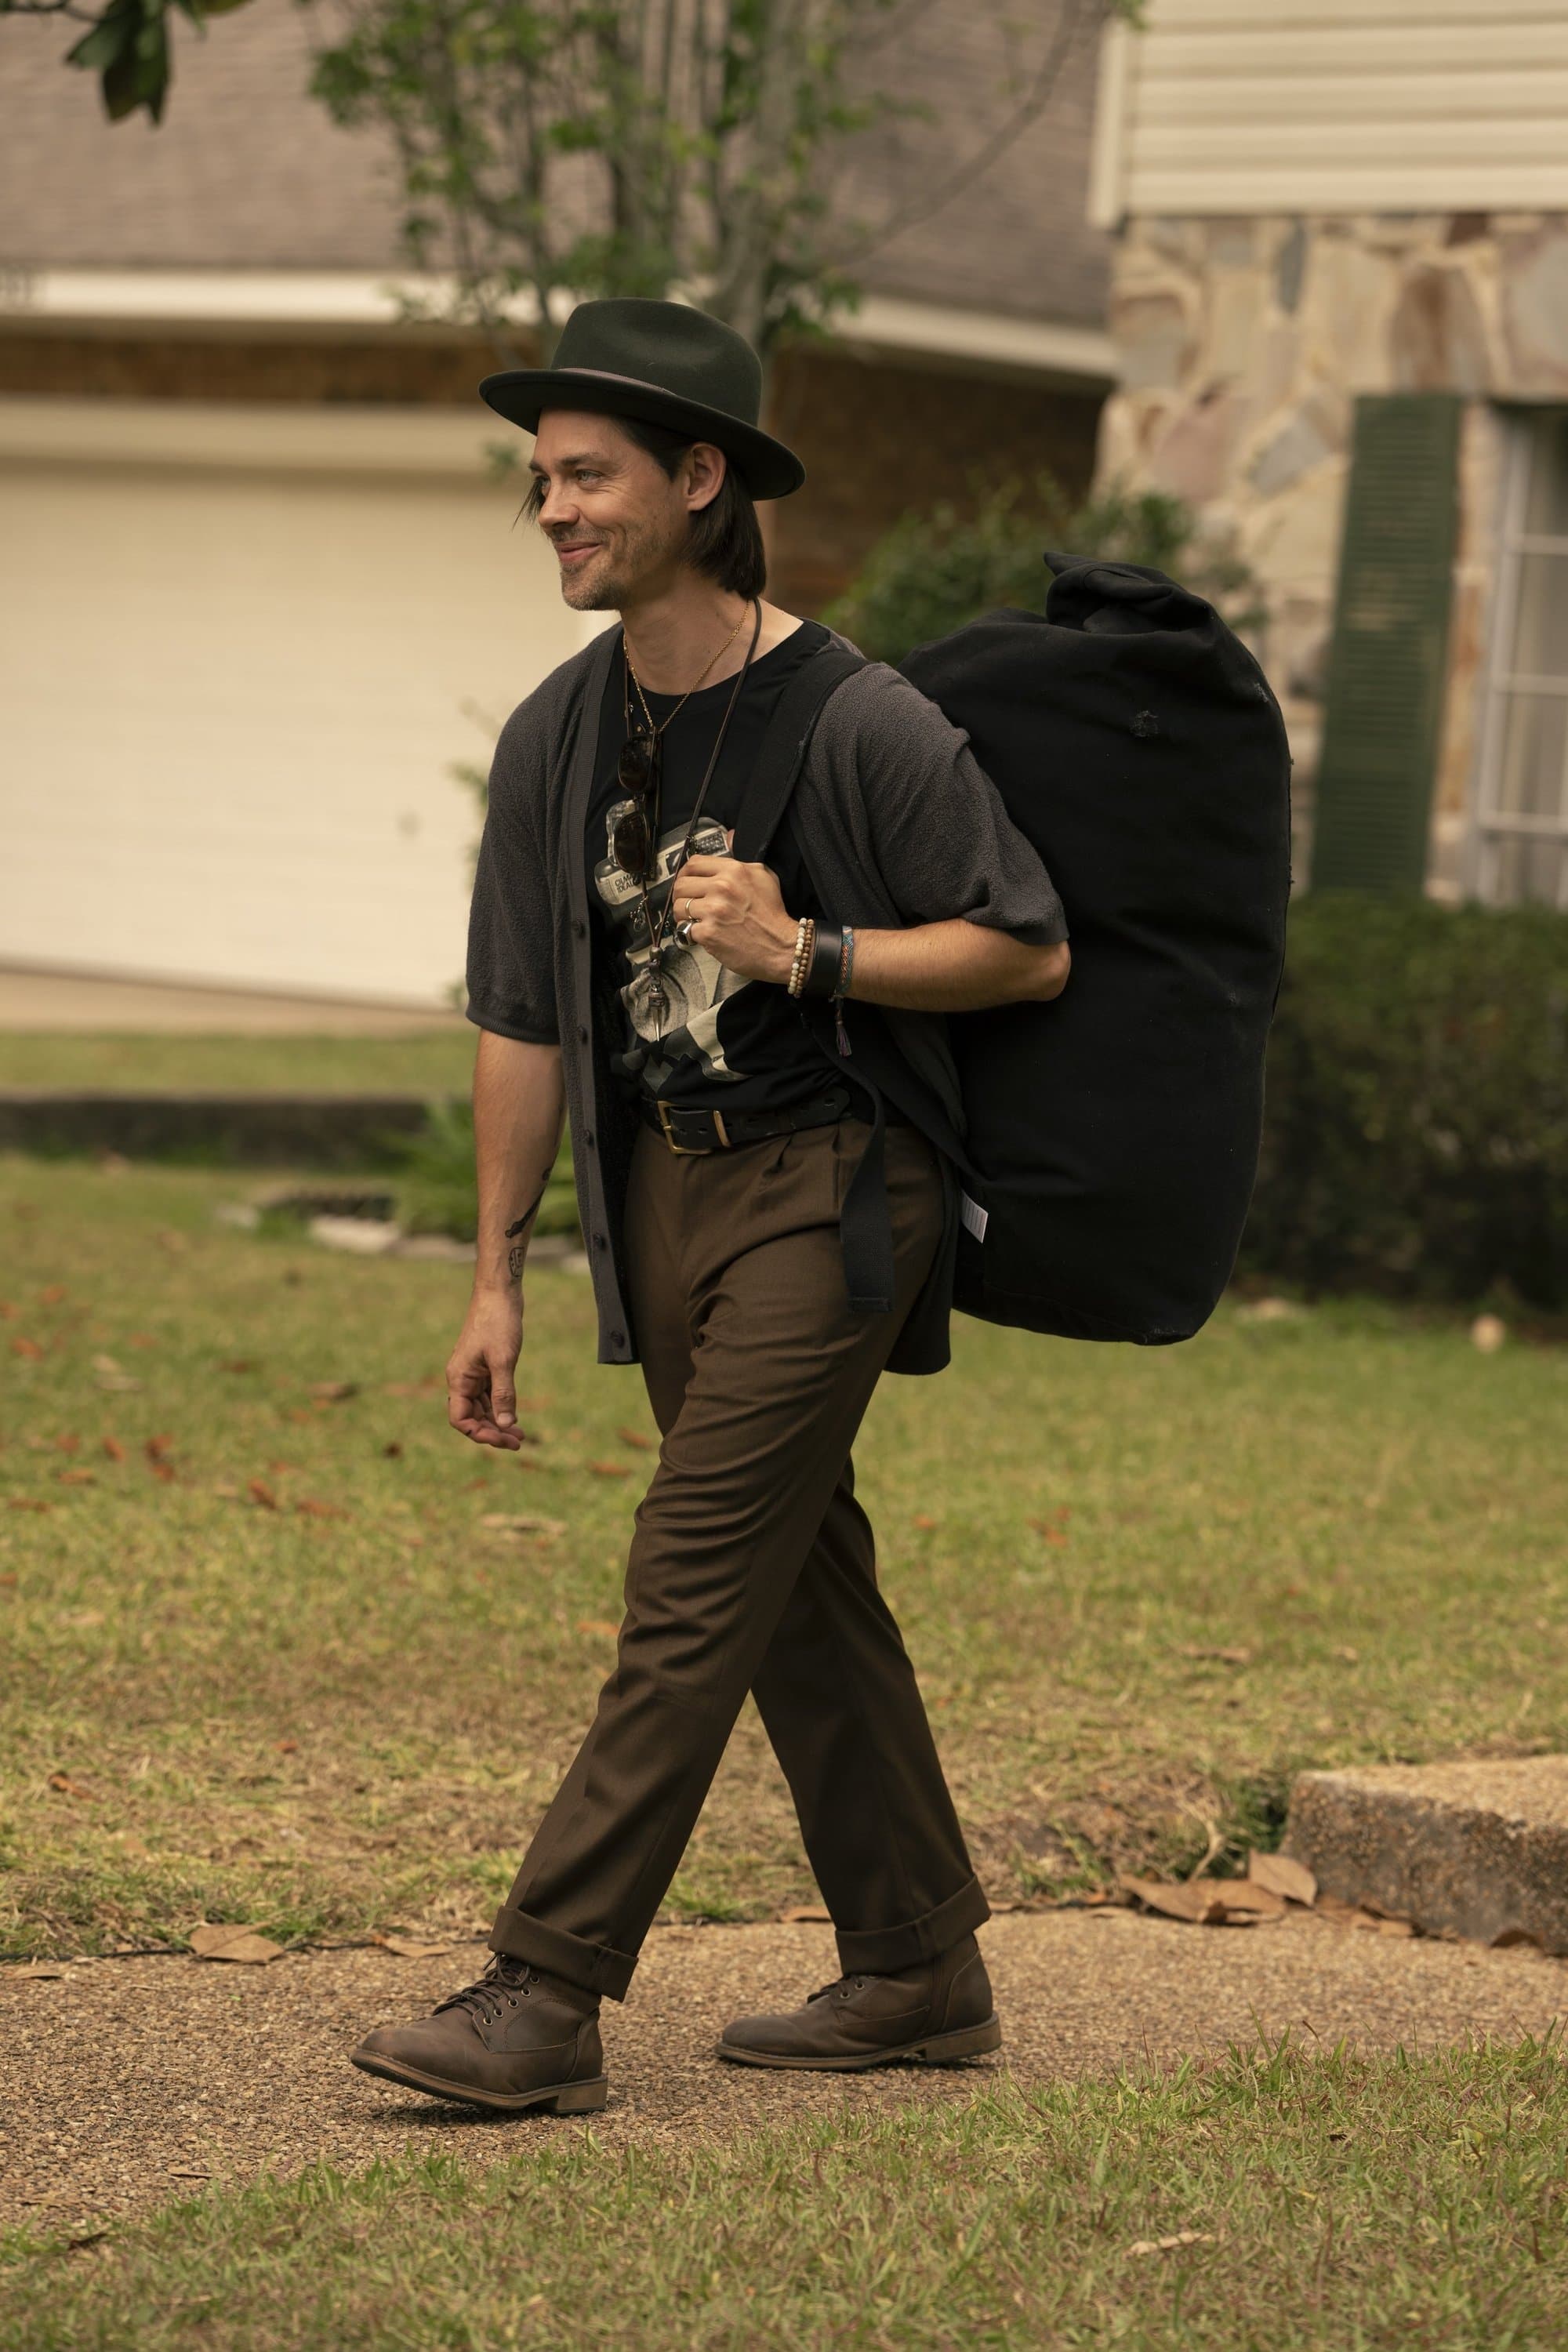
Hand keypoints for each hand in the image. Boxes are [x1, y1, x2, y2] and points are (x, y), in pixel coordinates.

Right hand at [446, 1289, 524, 1449]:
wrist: (499, 1292)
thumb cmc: (498, 1322)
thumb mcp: (503, 1361)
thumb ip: (503, 1394)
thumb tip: (505, 1425)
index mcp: (459, 1379)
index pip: (461, 1419)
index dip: (480, 1434)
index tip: (503, 1439)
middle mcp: (462, 1378)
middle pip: (472, 1417)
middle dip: (493, 1431)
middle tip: (519, 1442)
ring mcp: (473, 1373)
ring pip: (481, 1407)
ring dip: (498, 1422)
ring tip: (520, 1435)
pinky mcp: (485, 1366)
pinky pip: (489, 1395)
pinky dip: (500, 1407)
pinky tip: (515, 1416)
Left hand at [673, 852, 796, 984]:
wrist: (781, 947)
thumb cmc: (773, 914)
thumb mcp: (764, 876)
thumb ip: (741, 858)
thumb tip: (729, 836)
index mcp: (733, 870)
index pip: (694, 864)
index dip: (686, 873)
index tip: (688, 882)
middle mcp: (722, 887)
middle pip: (681, 884)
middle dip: (681, 895)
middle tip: (689, 904)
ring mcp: (713, 910)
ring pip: (679, 907)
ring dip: (683, 915)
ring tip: (696, 920)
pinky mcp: (708, 933)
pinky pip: (685, 929)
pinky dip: (691, 933)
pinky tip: (703, 934)